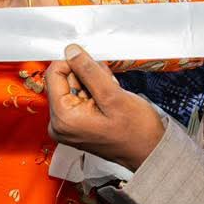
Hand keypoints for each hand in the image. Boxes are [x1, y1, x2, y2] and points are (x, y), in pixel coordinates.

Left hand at [45, 45, 164, 170]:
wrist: (149, 152)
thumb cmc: (136, 132)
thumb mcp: (113, 96)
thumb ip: (89, 71)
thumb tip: (71, 51)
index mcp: (63, 118)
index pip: (54, 74)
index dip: (74, 64)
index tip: (93, 66)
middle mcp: (59, 124)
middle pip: (63, 80)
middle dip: (87, 76)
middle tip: (108, 86)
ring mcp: (67, 125)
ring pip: (73, 87)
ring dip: (94, 84)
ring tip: (111, 97)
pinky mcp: (75, 125)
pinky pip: (79, 97)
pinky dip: (95, 93)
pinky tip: (109, 101)